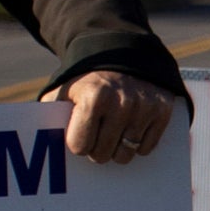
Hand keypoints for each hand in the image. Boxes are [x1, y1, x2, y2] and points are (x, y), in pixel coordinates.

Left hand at [61, 66, 175, 163]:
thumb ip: (52, 115)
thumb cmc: (87, 81)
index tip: (79, 133)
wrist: (122, 55)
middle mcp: (122, 104)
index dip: (77, 142)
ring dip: (117, 149)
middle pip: (102, 154)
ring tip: (112, 135)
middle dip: (96, 149)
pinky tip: (130, 130)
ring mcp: (145, 108)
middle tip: (96, 136)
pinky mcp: (162, 111)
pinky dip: (137, 145)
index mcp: (94, 98)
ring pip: (125, 155)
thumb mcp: (63, 92)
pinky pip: (146, 148)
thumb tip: (47, 142)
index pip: (80, 146)